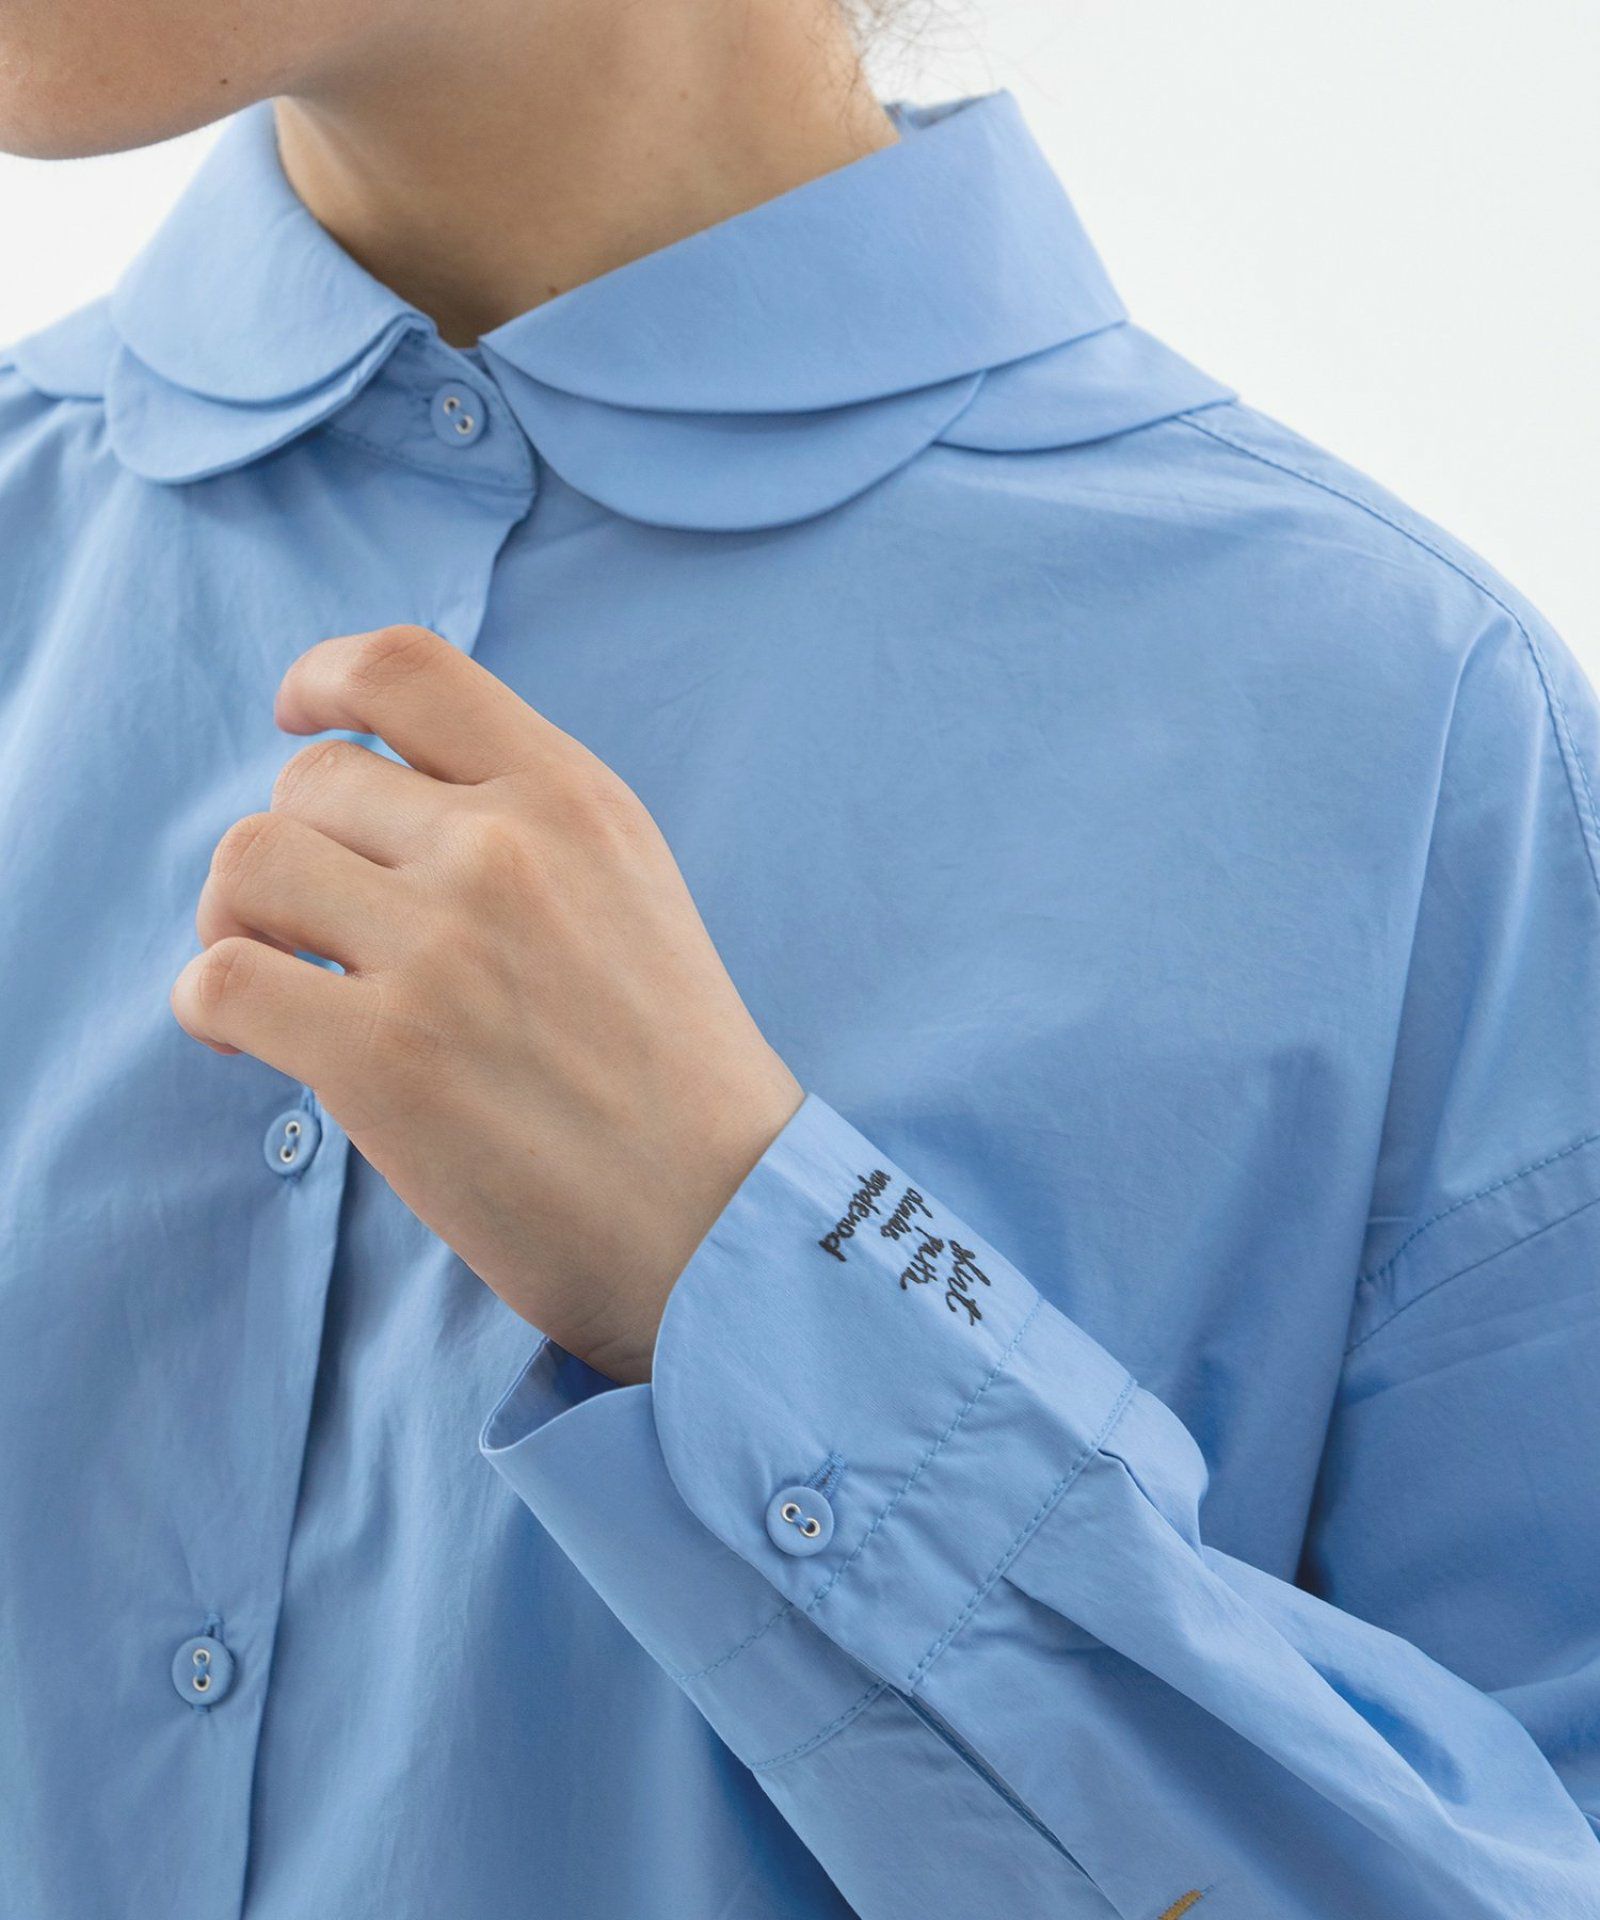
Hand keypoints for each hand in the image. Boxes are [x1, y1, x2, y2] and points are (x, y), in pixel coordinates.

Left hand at [171, 625, 803, 1384]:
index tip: (299, 720)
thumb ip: (526, 819)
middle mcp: (507, 850)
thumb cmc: (670, 1068)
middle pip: (310, 781)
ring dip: (237, 918)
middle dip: (295, 850)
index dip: (321, 679)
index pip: (406, 667)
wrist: (715, 1216)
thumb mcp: (630, 889)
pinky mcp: (383, 1057)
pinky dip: (209, 1003)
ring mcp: (443, 949)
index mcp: (574, 799)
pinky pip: (220, 978)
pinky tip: (251, 1039)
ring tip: (278, 978)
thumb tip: (376, 791)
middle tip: (317, 931)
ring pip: (248, 861)